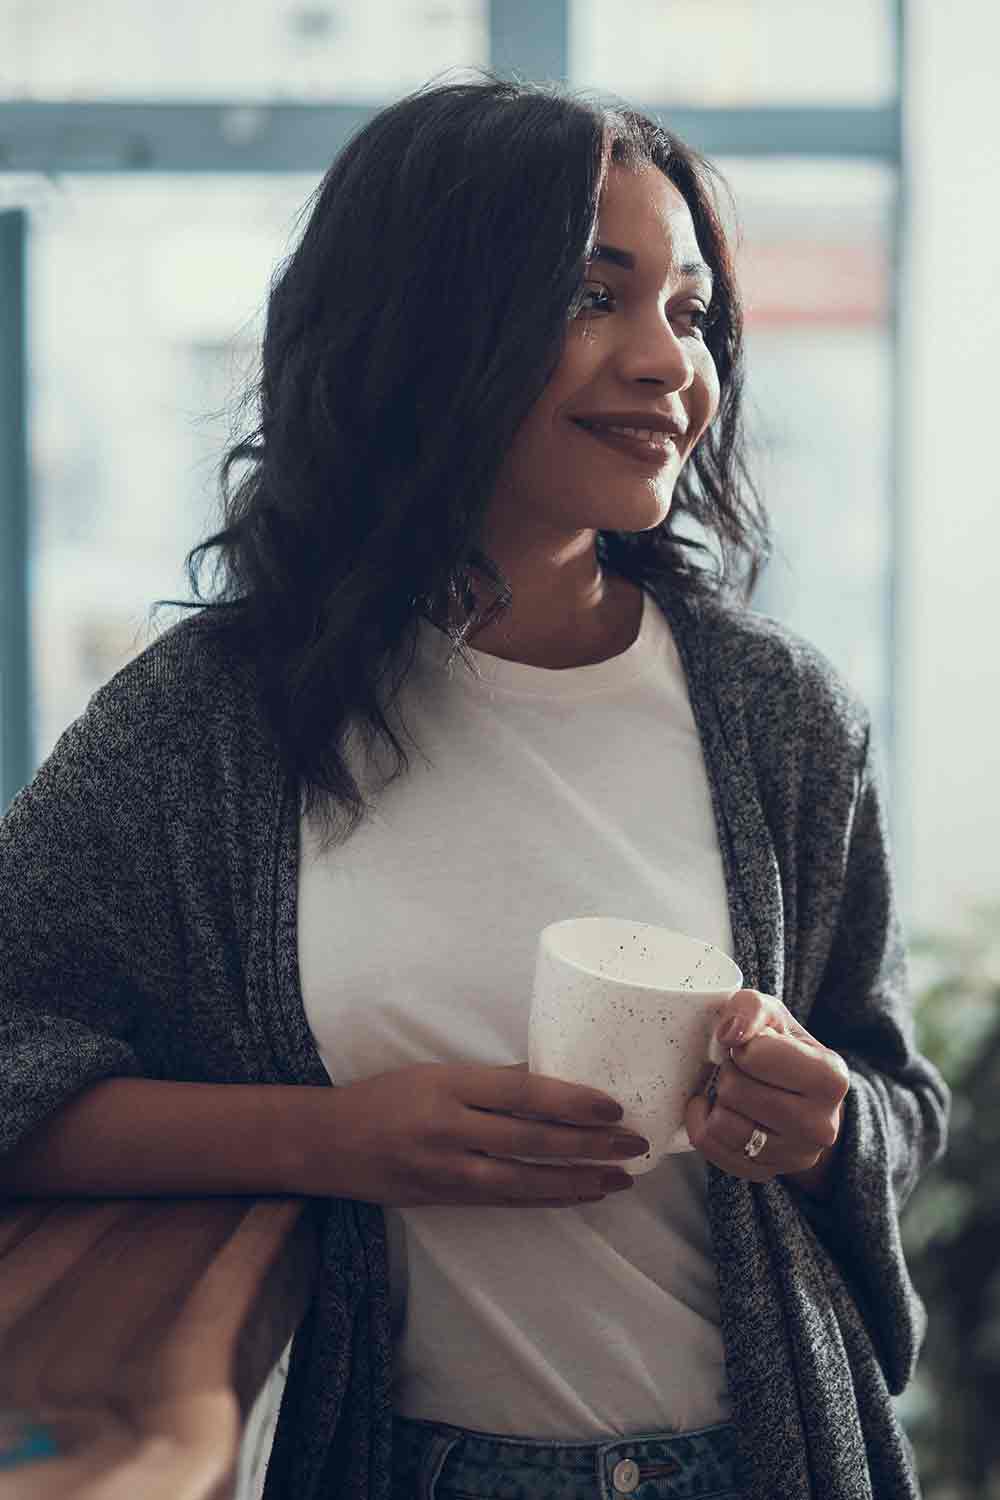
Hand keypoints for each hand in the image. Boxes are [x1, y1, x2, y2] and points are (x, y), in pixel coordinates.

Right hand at [309, 1062, 647, 1206]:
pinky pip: (508, 1201)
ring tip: (620, 1179)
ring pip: (525, 1181)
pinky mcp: (447, 1200)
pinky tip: (580, 1195)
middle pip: (532, 1141)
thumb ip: (493, 1080)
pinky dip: (548, 1199)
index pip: (522, 1094)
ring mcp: (447, 1171)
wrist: (330, 1144)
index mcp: (449, 1086)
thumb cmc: (387, 1097)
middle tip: (634, 1144)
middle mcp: (449, 1129)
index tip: (612, 1106)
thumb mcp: (437, 1073)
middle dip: (589, 1146)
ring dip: (578, 1182)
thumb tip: (555, 1077)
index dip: (571, 1101)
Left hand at [684, 989, 848, 1183]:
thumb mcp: (771, 1014)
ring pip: (722, 1125)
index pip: (755, 1056)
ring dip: (717, 1101)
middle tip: (743, 1071)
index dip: (743, 1046)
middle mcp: (821, 1126)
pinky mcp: (767, 1173)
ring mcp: (796, 1156)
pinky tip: (718, 1110)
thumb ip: (749, 1008)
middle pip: (735, 1091)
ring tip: (734, 1091)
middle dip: (729, 1073)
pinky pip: (712, 1150)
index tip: (754, 1049)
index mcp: (831, 1078)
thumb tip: (729, 1034)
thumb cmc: (782, 1047)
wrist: (798, 1093)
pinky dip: (704, 1125)